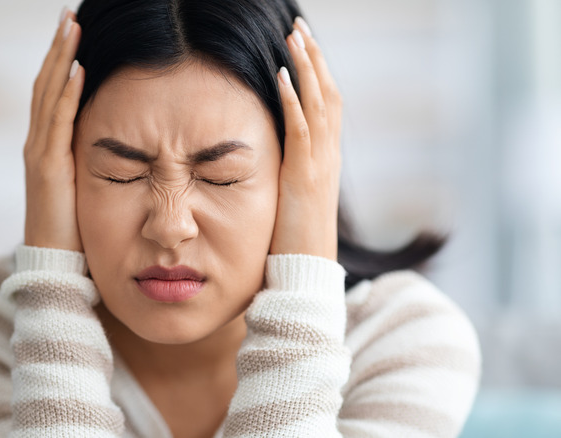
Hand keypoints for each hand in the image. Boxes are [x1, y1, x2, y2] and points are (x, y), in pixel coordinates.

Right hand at [23, 9, 84, 251]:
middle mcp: (38, 143)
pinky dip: (65, 94)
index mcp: (48, 146)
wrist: (56, 265)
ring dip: (60, 59)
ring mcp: (39, 154)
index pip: (53, 93)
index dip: (62, 60)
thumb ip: (93, 160)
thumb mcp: (86, 185)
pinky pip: (57, 123)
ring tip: (71, 27)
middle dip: (58, 48)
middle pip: (46, 84)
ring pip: (48, 95)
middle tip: (69, 16)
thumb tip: (121, 140)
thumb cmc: (76, 228)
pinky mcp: (47, 168)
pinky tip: (77, 69)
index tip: (75, 32)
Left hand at [269, 17, 341, 260]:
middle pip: (328, 94)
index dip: (317, 73)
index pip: (326, 105)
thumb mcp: (293, 198)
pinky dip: (293, 99)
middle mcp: (329, 155)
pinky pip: (301, 129)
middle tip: (300, 27)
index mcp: (325, 158)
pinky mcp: (304, 176)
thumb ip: (289, 172)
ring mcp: (320, 164)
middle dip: (315, 57)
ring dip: (306, 67)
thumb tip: (274, 158)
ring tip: (293, 37)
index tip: (303, 46)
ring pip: (319, 104)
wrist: (306, 272)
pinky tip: (282, 75)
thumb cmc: (294, 240)